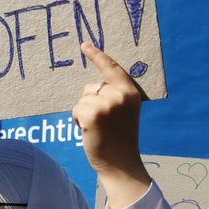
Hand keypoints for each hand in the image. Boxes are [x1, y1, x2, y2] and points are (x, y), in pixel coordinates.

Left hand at [73, 43, 150, 208]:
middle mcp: (121, 95)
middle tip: (103, 123)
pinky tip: (89, 132)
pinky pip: (76, 109)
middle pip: (92, 86)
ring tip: (97, 129)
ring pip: (82, 99)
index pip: (112, 68)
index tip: (84, 45)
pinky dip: (78, 120)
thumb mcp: (124, 113)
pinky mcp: (93, 113)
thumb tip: (94, 86)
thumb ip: (115, 96)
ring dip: (84, 113)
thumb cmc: (120, 140)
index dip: (97, 56)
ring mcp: (108, 103)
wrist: (121, 163)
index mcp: (131, 92)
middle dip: (90, 102)